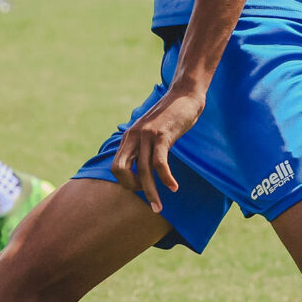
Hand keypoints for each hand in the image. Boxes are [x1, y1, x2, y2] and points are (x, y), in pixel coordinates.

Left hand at [110, 84, 205, 212]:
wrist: (185, 94)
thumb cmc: (171, 116)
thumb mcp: (152, 131)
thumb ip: (145, 145)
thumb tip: (143, 165)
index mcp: (129, 137)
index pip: (116, 167)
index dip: (126, 182)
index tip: (142, 188)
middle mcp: (133, 137)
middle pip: (121, 170)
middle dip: (133, 189)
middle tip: (148, 199)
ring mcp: (147, 136)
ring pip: (143, 171)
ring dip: (151, 193)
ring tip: (159, 207)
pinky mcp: (162, 135)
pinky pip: (160, 163)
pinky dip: (166, 179)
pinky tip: (174, 187)